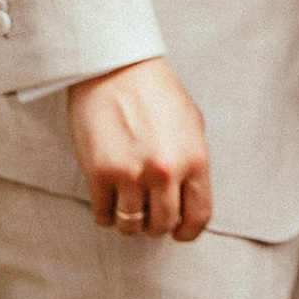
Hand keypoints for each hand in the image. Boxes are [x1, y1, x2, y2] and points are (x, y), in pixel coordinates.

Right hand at [68, 57, 212, 240]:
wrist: (115, 66)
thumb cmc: (154, 91)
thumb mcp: (191, 124)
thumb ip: (193, 162)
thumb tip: (189, 196)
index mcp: (194, 160)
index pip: (199, 216)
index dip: (188, 232)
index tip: (179, 232)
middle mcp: (165, 171)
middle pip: (163, 225)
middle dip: (157, 225)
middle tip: (149, 215)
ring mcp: (131, 174)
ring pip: (132, 226)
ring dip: (129, 222)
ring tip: (126, 207)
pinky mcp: (100, 173)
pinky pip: (103, 215)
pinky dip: (105, 216)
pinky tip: (107, 202)